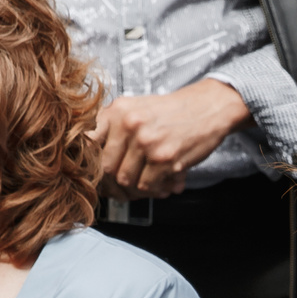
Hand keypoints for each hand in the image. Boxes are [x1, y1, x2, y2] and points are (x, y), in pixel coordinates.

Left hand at [92, 79, 249, 198]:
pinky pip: (147, 186)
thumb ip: (112, 128)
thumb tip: (89, 158)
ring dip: (137, 187)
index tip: (97, 171)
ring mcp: (146, 142)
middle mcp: (129, 124)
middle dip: (115, 181)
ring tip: (149, 182)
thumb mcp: (136, 109)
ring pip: (126, 180)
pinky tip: (164, 181)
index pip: (89, 143)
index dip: (90, 162)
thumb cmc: (171, 112)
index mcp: (117, 110)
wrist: (207, 107)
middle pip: (106, 168)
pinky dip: (154, 189)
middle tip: (127, 184)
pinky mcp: (164, 158)